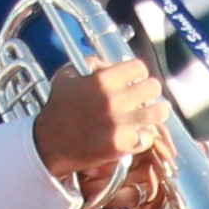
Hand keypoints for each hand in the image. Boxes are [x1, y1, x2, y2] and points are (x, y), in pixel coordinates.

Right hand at [32, 58, 169, 205]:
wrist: (48, 145)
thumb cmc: (58, 110)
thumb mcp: (67, 77)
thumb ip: (90, 64)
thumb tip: (109, 63)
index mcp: (102, 80)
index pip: (139, 67)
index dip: (138, 73)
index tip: (134, 80)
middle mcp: (113, 99)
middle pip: (153, 87)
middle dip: (149, 92)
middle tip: (143, 98)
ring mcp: (119, 123)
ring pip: (159, 112)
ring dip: (154, 113)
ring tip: (147, 116)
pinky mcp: (121, 145)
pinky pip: (148, 136)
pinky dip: (143, 137)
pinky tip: (134, 136)